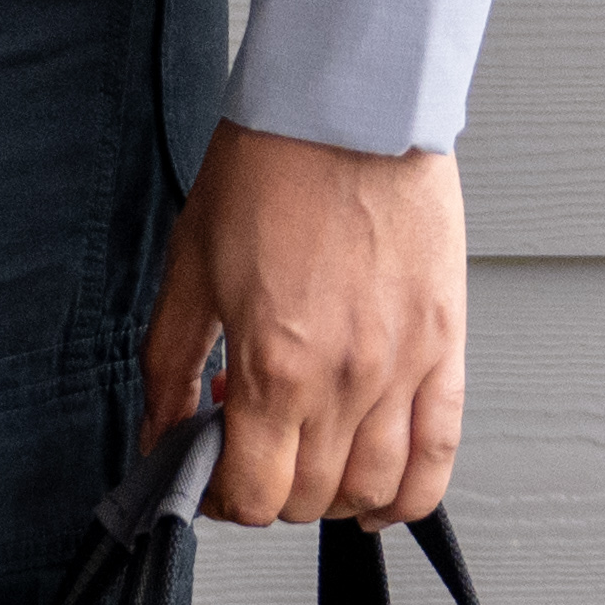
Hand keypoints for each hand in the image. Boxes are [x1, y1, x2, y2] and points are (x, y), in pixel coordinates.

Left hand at [141, 124, 465, 525]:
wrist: (348, 105)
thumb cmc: (273, 167)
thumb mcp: (191, 269)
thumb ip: (169, 368)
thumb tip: (158, 434)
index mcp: (275, 364)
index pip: (253, 493)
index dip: (222, 499)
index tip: (212, 474)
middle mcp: (345, 378)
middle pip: (310, 498)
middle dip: (271, 489)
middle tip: (254, 447)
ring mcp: (403, 369)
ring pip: (375, 489)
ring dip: (335, 496)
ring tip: (312, 460)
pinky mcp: (445, 347)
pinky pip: (441, 454)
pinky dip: (413, 494)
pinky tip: (383, 494)